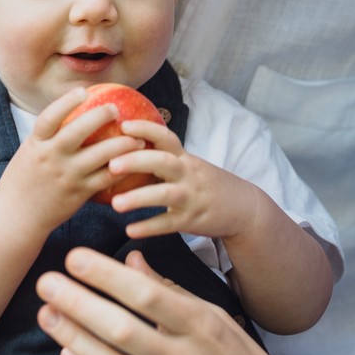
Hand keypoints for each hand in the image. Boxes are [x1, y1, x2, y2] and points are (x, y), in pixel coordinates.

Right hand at [0, 89, 145, 235]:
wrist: (17, 216)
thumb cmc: (24, 180)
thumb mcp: (29, 152)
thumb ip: (47, 136)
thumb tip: (70, 112)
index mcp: (36, 144)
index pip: (49, 117)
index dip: (66, 101)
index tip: (83, 91)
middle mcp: (51, 158)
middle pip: (77, 131)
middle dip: (99, 116)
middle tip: (116, 108)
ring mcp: (67, 176)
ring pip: (100, 155)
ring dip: (122, 144)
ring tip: (137, 138)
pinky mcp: (79, 193)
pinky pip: (106, 178)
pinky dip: (122, 168)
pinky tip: (134, 161)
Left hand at [34, 248, 314, 354]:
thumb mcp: (216, 318)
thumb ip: (172, 290)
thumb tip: (131, 260)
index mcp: (203, 328)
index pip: (146, 294)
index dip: (105, 275)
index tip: (74, 257)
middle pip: (119, 328)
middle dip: (77, 302)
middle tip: (44, 281)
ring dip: (72, 337)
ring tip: (46, 313)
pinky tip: (66, 353)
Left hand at [106, 119, 266, 240]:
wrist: (243, 207)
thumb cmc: (205, 184)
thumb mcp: (188, 166)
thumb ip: (162, 159)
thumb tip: (124, 149)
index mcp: (184, 158)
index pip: (166, 137)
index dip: (146, 129)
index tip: (123, 125)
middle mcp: (188, 174)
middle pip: (163, 162)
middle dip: (136, 161)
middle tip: (111, 165)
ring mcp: (190, 197)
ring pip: (165, 194)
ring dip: (139, 198)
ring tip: (115, 204)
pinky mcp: (191, 220)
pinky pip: (168, 223)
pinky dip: (149, 227)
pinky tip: (130, 230)